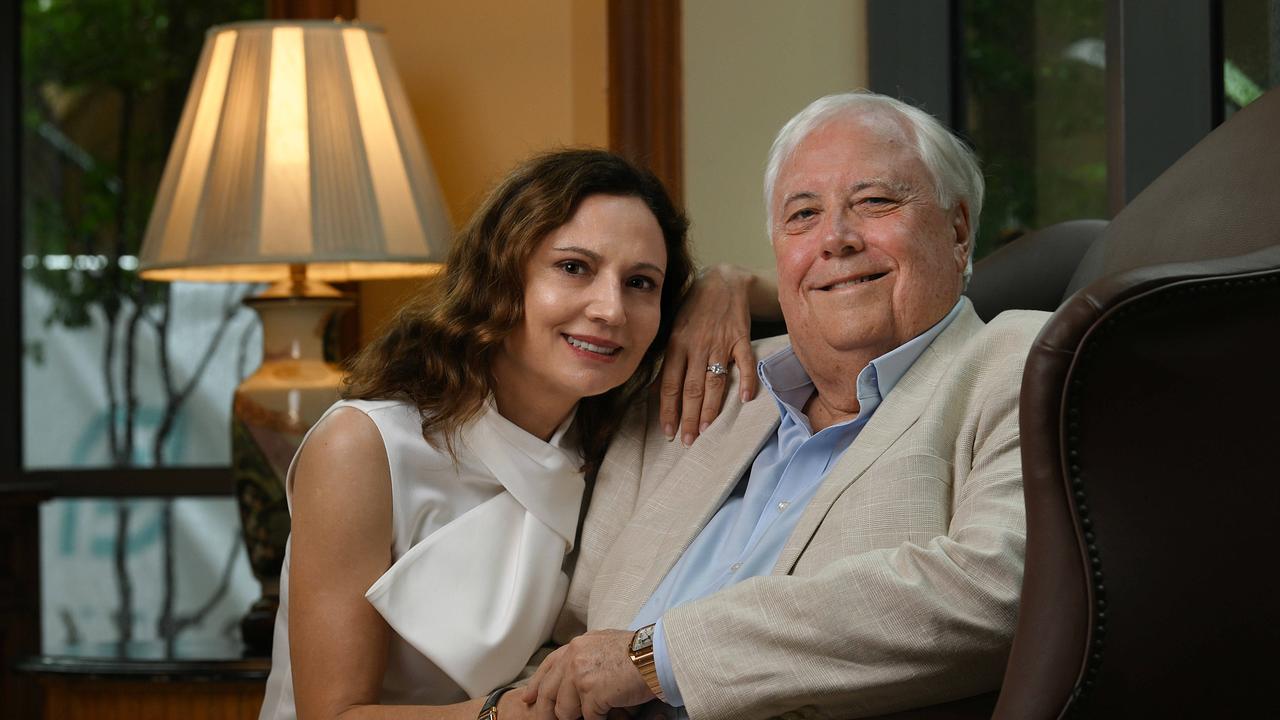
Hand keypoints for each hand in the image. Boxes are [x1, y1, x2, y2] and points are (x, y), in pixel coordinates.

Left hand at [521, 629, 651, 719]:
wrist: (656, 655)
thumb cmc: (639, 652)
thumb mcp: (604, 645)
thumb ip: (586, 656)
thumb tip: (575, 677)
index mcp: (576, 645)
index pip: (548, 666)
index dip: (536, 685)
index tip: (528, 699)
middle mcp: (573, 657)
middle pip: (548, 693)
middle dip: (547, 712)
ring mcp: (580, 675)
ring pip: (565, 710)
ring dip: (578, 717)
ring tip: (592, 715)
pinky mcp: (591, 693)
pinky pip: (588, 718)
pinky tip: (609, 716)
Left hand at [659, 264, 759, 445]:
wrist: (722, 281)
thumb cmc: (693, 310)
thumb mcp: (673, 331)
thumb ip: (667, 362)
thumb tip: (653, 392)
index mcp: (676, 345)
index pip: (669, 384)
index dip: (668, 410)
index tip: (668, 432)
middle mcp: (696, 346)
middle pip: (691, 388)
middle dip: (689, 417)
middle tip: (688, 441)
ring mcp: (720, 343)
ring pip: (714, 381)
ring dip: (711, 408)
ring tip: (707, 429)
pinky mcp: (741, 338)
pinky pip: (745, 361)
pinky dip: (747, 380)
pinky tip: (746, 399)